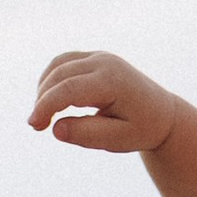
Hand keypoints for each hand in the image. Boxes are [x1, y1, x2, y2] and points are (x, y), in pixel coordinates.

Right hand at [28, 51, 182, 156]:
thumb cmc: (142, 129)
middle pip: (60, 74)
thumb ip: (88, 135)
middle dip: (42, 99)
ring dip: (44, 88)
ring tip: (43, 116)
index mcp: (113, 81)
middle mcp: (106, 62)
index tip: (34, 125)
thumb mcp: (118, 139)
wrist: (163, 113)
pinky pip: (64, 62)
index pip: (69, 88)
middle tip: (36, 127)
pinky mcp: (95, 58)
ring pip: (59, 65)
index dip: (47, 105)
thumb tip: (56, 129)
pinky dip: (52, 79)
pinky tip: (50, 100)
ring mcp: (100, 56)